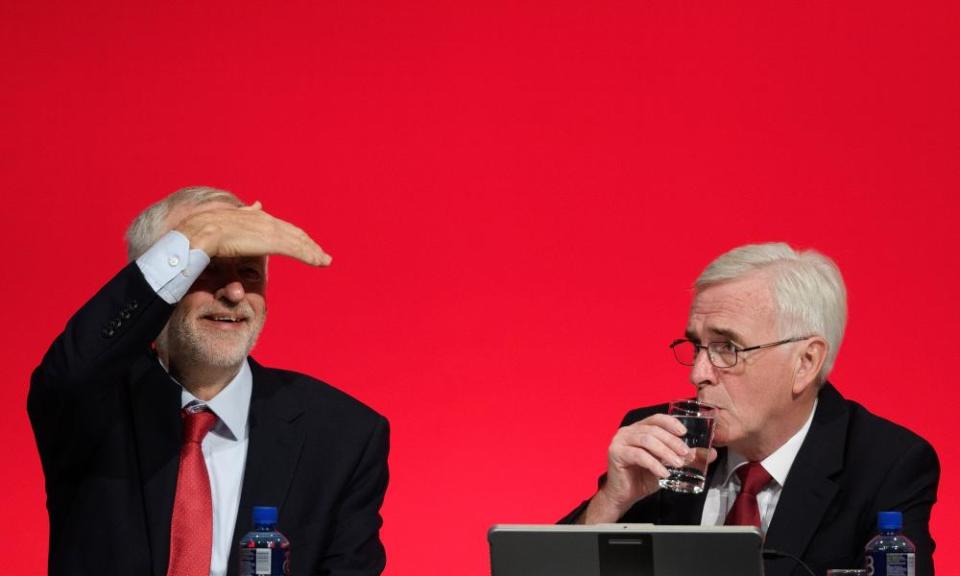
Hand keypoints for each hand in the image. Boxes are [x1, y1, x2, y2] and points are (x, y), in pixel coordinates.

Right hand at [174, 201, 331, 265]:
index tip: (308, 246)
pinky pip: (295, 249)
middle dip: (310, 245)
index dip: (296, 237)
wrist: (198, 232)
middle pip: (295, 234)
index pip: (282, 228)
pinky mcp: (270, 240)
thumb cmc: (206, 230)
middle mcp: (265, 220)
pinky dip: (310, 255)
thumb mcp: (231, 219)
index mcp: (256, 217)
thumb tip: (257, 203)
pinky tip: (319, 262)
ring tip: (324, 261)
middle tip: (323, 257)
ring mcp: (269, 230)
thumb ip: (247, 213)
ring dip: (313, 252)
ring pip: (298, 242)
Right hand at [581, 413, 717, 523]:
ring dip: (665, 451)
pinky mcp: (616, 453)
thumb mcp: (668, 465)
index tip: (685, 433)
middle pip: (653, 430)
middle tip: (686, 453)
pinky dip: (654, 464)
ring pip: (646, 440)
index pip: (656, 419)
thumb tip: (712, 454)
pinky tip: (663, 473)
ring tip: (678, 464)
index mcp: (640, 429)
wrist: (624, 495)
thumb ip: (687, 458)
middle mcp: (628, 431)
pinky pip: (638, 455)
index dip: (671, 423)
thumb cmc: (644, 477)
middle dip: (672, 441)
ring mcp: (620, 441)